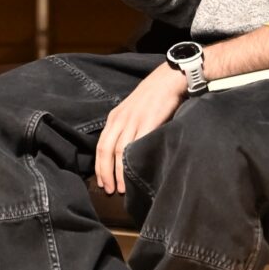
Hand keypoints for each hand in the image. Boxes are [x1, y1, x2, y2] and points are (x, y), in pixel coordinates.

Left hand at [94, 64, 187, 195]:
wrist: (169, 79)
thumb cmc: (153, 97)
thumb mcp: (132, 110)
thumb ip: (126, 128)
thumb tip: (123, 153)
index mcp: (114, 117)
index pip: (100, 146)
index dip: (99, 167)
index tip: (101, 182)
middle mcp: (120, 119)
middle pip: (106, 151)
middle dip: (106, 173)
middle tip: (109, 191)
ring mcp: (134, 121)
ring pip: (120, 152)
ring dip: (119, 173)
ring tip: (121, 189)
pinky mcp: (149, 122)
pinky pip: (137, 145)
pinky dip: (134, 162)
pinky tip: (135, 173)